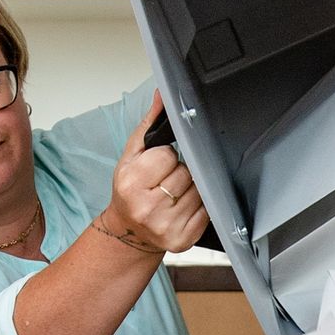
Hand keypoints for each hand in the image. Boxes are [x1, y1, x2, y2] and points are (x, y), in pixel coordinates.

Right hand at [96, 92, 207, 252]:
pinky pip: (206, 211)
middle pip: (185, 173)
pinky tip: (182, 207)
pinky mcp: (182, 239)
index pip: (167, 156)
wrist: (129, 231)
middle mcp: (147, 208)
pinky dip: (198, 206)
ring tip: (173, 193)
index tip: (157, 165)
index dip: (165, 157)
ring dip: (190, 188)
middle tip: (165, 180)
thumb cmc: (129, 190)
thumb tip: (162, 94)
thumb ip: (149, 124)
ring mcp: (166, 226)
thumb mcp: (132, 155)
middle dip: (179, 172)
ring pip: (198, 191)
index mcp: (131, 183)